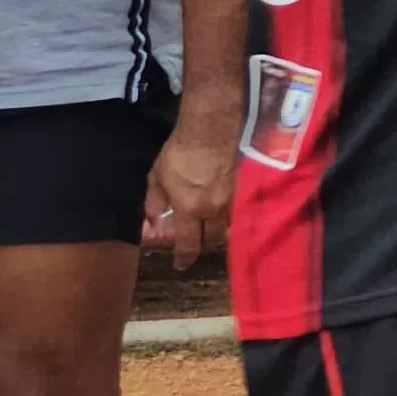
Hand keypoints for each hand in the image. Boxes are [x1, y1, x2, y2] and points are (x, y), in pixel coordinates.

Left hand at [145, 91, 241, 268]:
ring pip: (227, 224)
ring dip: (218, 228)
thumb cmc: (179, 153)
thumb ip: (155, 202)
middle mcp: (214, 210)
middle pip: (214, 239)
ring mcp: (232, 198)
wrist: (211, 130)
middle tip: (197, 242)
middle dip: (205, 244)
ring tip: (210, 224)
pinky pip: (235, 208)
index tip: (180, 264)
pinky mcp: (242, 186)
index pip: (189, 244)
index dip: (184, 258)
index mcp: (190, 210)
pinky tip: (222, 205)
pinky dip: (228, 212)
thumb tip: (154, 220)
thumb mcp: (157, 177)